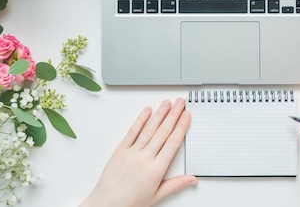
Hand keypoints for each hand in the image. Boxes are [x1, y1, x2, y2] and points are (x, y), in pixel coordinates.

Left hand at [81, 98, 197, 206]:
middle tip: (181, 103)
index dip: (181, 127)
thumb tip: (192, 179)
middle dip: (174, 115)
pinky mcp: (120, 150)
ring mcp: (132, 153)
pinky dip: (140, 120)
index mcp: (156, 170)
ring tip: (167, 103)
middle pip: (163, 132)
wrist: (107, 204)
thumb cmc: (130, 202)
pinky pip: (132, 132)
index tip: (187, 116)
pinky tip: (147, 111)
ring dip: (160, 114)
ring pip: (149, 129)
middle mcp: (145, 158)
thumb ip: (176, 184)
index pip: (172, 143)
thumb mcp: (157, 195)